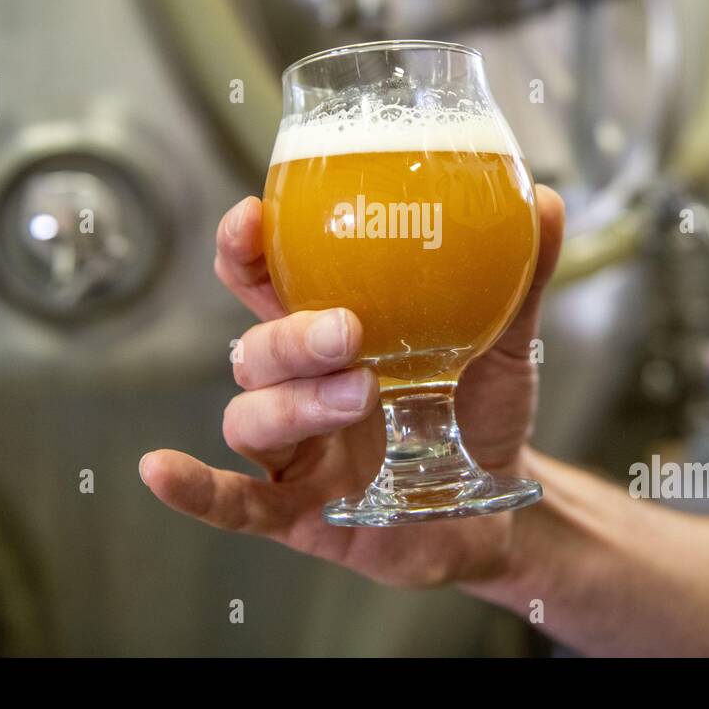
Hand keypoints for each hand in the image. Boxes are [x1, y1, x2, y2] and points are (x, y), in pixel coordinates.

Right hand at [139, 186, 564, 586]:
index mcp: (332, 330)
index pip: (265, 279)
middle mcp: (300, 384)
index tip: (251, 217)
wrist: (502, 501)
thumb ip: (517, 277)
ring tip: (362, 395)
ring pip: (252, 414)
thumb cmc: (481, 409)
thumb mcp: (506, 341)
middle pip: (254, 346)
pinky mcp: (298, 510)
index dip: (245, 247)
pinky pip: (233, 500)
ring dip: (294, 402)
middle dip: (288, 333)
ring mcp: (295, 450)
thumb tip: (547, 198)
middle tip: (346, 329)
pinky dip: (196, 488)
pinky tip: (161, 469)